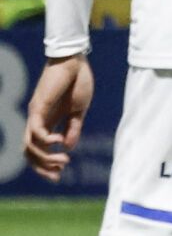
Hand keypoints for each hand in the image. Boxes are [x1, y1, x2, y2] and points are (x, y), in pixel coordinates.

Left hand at [23, 56, 93, 182]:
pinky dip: (46, 140)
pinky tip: (59, 141)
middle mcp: (37, 121)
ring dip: (44, 158)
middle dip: (42, 167)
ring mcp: (35, 114)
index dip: (45, 165)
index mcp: (48, 122)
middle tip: (59, 173)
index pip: (38, 150)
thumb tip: (69, 146)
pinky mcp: (38, 107)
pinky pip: (36, 130)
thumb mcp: (78, 110)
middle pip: (29, 152)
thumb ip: (73, 128)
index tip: (59, 174)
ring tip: (64, 160)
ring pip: (29, 146)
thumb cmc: (77, 82)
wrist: (74, 61)